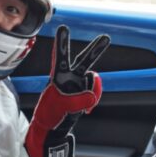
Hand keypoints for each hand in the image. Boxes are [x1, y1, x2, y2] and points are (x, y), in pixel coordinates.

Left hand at [24, 25, 108, 156]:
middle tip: (106, 38)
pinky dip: (93, 100)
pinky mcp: (85, 93)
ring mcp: (78, 85)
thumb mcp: (61, 107)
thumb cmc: (50, 114)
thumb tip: (92, 96)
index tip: (63, 28)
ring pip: (93, 81)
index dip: (62, 43)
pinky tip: (86, 109)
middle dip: (95, 50)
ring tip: (82, 107)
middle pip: (84, 60)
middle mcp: (69, 77)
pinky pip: (95, 92)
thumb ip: (78, 100)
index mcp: (58, 77)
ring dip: (92, 92)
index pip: (60, 57)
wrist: (53, 128)